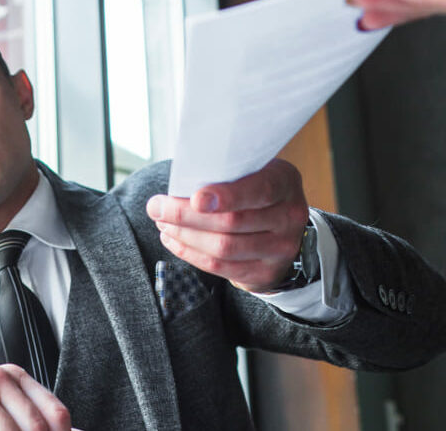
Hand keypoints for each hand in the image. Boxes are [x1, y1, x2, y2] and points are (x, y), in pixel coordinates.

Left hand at [146, 159, 308, 292]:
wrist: (285, 229)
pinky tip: (173, 240)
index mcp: (284, 183)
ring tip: (162, 223)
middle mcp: (289, 216)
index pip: (259, 190)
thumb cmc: (255, 190)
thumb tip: (181, 181)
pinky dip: (190, 253)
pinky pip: (220, 267)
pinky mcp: (264, 273)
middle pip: (232, 222)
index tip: (195, 198)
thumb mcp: (253, 171)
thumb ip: (227, 174)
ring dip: (184, 235)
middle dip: (186, 215)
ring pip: (223, 248)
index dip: (227, 196)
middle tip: (156, 207)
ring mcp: (280, 249)